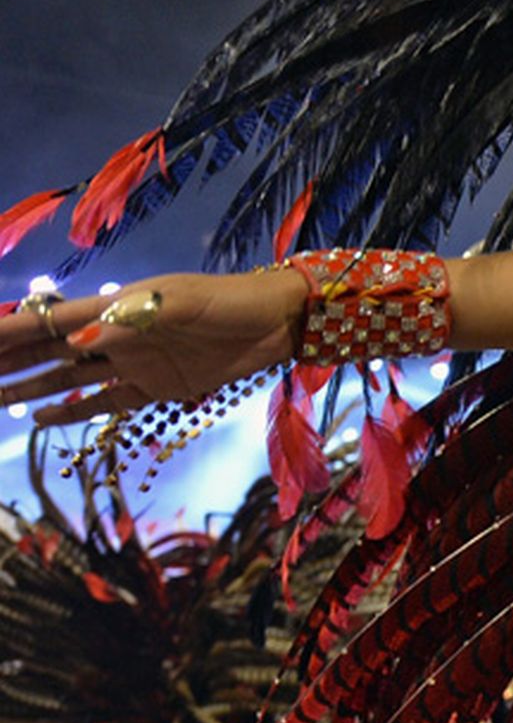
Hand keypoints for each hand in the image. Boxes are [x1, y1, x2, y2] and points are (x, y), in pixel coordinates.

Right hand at [0, 270, 305, 426]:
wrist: (277, 323)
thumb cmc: (229, 301)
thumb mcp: (182, 304)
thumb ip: (130, 323)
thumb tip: (75, 346)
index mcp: (117, 307)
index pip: (51, 320)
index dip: (13, 330)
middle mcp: (117, 335)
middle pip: (50, 350)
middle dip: (10, 361)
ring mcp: (134, 363)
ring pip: (68, 378)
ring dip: (30, 388)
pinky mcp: (156, 388)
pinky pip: (105, 402)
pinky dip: (72, 411)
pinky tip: (40, 420)